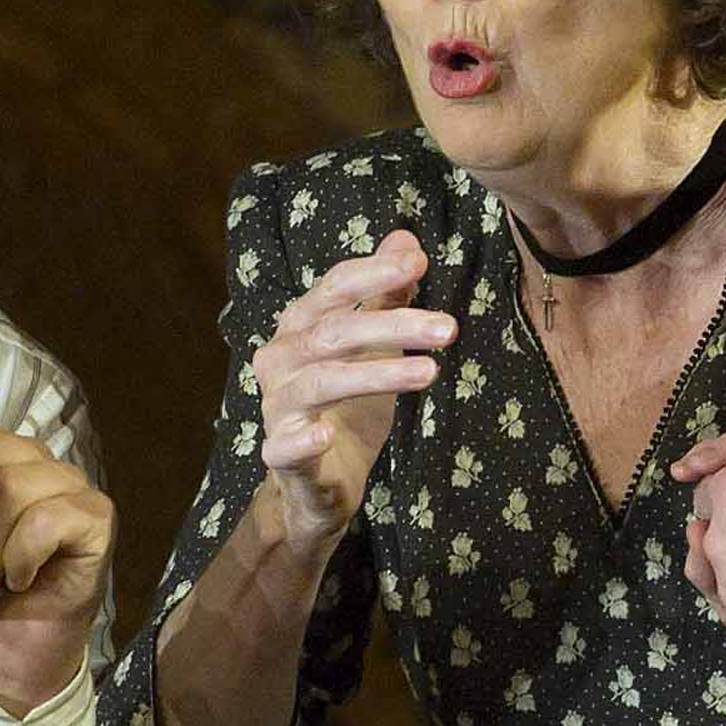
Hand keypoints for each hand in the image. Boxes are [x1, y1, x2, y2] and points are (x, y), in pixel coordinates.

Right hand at [250, 230, 454, 547]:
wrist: (314, 484)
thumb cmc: (346, 407)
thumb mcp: (371, 348)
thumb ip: (384, 296)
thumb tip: (408, 242)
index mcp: (300, 328)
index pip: (333, 288)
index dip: (372, 273)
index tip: (419, 263)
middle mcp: (281, 360)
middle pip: (335, 332)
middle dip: (392, 325)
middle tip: (448, 327)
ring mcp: (278, 408)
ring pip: (321, 383)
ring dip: (375, 374)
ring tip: (429, 372)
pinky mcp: (281, 457)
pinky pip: (284, 446)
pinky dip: (302, 440)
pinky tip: (326, 434)